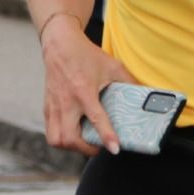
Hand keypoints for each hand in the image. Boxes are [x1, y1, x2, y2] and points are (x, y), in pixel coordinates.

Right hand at [39, 16, 137, 156]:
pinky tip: (74, 132)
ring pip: (56, 139)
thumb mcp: (112, 66)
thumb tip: (146, 95)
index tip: (114, 149)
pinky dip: (61, 138)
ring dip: (71, 147)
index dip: (106, 136)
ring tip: (84, 142)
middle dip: (85, 149)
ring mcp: (54, 106)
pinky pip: (50, 131)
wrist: (60, 44)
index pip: (96, 118)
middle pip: (69, 138)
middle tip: (98, 147)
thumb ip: (129, 81)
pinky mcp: (47, 107)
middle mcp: (67, 101)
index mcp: (84, 91)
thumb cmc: (86, 55)